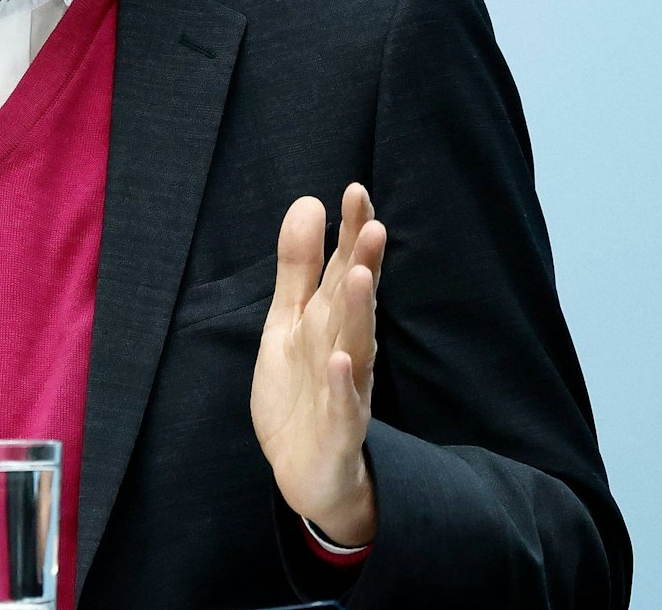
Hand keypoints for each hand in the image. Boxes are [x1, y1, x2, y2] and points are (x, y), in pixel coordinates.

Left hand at [250, 182, 385, 546]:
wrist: (306, 469)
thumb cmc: (301, 388)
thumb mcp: (289, 321)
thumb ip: (299, 267)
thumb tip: (309, 202)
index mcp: (331, 321)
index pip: (345, 270)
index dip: (351, 234)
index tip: (355, 192)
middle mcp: (345, 349)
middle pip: (356, 303)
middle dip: (363, 264)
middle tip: (372, 224)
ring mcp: (345, 390)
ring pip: (356, 347)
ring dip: (358, 313)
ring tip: (360, 276)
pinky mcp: (339, 430)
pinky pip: (344, 407)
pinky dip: (342, 384)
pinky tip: (340, 360)